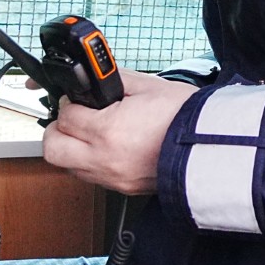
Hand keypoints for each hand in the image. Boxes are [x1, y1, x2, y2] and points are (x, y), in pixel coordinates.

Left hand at [42, 69, 197, 194]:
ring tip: (90, 133)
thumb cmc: (186, 117)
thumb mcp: (149, 86)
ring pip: (67, 166)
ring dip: (71, 148)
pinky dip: (90, 162)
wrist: (212, 147)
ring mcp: (111, 177)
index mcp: (108, 130)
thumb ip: (115, 80)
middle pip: (52, 149)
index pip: (65, 117)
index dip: (69, 103)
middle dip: (56, 130)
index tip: (78, 99)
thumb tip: (96, 76)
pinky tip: (107, 148)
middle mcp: (104, 159)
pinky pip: (90, 176)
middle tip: (70, 117)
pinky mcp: (122, 189)